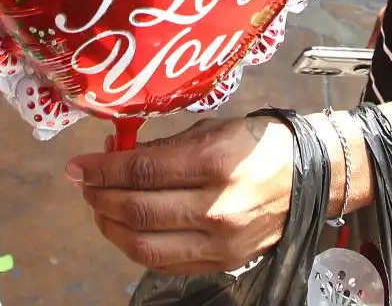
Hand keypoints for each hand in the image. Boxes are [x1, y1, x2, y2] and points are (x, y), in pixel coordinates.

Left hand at [65, 117, 294, 274]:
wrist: (312, 177)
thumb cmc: (260, 143)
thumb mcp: (213, 128)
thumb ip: (165, 146)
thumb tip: (117, 154)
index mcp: (215, 162)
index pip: (142, 171)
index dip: (102, 169)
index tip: (78, 165)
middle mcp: (216, 206)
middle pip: (138, 211)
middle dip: (99, 197)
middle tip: (83, 184)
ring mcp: (220, 241)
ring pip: (144, 247)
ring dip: (110, 227)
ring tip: (99, 208)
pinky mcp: (223, 262)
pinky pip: (165, 263)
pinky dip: (136, 247)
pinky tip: (126, 228)